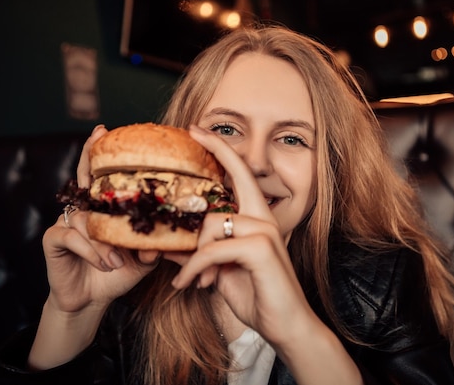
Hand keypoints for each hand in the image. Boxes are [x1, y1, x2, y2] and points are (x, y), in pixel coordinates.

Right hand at [42, 125, 159, 313]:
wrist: (92, 300)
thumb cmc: (118, 272)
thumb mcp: (144, 257)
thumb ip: (153, 244)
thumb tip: (170, 235)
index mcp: (103, 209)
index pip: (101, 177)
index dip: (99, 153)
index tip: (103, 130)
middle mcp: (84, 209)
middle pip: (84, 177)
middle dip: (90, 155)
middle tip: (96, 136)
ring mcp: (67, 221)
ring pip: (86, 217)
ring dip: (104, 241)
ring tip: (117, 261)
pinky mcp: (54, 238)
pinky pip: (72, 235)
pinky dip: (91, 251)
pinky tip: (104, 263)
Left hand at [170, 125, 315, 346]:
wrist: (286, 326)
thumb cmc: (256, 294)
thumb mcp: (221, 270)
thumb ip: (201, 251)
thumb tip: (168, 243)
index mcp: (257, 217)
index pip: (239, 173)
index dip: (219, 148)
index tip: (196, 128)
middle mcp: (263, 218)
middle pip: (222, 191)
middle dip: (198, 191)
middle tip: (179, 197)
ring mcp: (264, 231)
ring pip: (211, 224)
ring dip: (192, 256)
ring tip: (189, 279)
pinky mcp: (260, 249)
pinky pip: (211, 250)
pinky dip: (195, 269)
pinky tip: (189, 285)